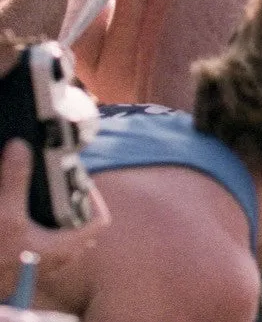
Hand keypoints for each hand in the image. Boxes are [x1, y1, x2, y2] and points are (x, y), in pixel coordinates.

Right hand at [0, 139, 108, 297]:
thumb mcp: (6, 215)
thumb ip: (14, 181)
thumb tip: (20, 148)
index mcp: (66, 247)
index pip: (100, 220)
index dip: (96, 198)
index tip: (83, 182)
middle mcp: (60, 258)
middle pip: (83, 227)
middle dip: (76, 205)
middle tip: (65, 187)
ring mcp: (45, 263)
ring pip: (66, 236)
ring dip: (60, 218)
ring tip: (48, 198)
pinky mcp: (29, 265)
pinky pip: (48, 244)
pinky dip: (45, 229)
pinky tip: (29, 216)